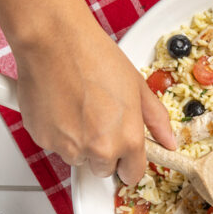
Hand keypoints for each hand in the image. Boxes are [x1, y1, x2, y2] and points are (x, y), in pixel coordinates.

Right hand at [14, 22, 175, 184]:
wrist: (55, 39)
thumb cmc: (95, 56)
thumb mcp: (138, 87)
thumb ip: (156, 120)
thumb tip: (168, 141)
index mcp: (128, 139)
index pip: (132, 174)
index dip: (129, 163)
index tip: (125, 156)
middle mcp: (100, 148)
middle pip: (104, 169)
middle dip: (104, 153)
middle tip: (99, 122)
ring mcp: (69, 146)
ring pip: (78, 158)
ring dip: (80, 143)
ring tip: (78, 109)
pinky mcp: (44, 139)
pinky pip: (55, 145)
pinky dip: (58, 132)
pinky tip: (61, 106)